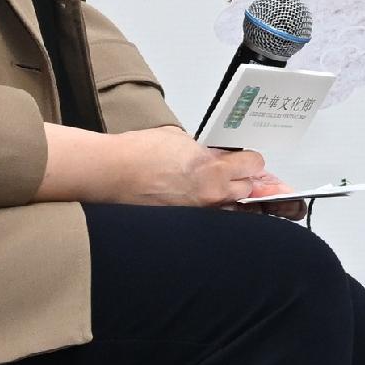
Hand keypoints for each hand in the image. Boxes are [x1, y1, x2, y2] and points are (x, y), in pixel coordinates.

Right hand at [105, 127, 282, 209]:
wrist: (111, 173)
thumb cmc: (139, 154)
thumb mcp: (181, 140)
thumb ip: (205, 151)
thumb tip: (215, 157)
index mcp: (213, 171)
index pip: (254, 165)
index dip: (250, 160)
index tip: (246, 159)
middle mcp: (210, 196)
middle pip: (247, 190)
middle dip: (243, 179)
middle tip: (233, 173)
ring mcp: (197, 214)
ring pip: (230, 208)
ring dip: (228, 198)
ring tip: (214, 189)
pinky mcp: (183, 224)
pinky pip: (207, 218)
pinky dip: (207, 210)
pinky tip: (197, 200)